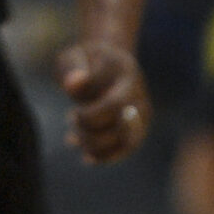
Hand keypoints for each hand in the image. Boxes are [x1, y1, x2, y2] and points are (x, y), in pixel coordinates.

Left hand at [57, 40, 148, 162]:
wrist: (105, 64)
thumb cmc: (85, 60)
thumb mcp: (74, 56)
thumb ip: (72, 68)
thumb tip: (73, 84)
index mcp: (127, 75)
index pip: (116, 105)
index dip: (92, 116)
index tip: (73, 113)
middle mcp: (140, 99)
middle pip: (127, 131)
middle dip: (94, 135)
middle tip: (72, 121)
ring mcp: (141, 117)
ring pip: (127, 145)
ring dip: (96, 147)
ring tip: (73, 138)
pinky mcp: (136, 131)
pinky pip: (126, 150)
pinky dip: (104, 156)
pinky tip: (85, 156)